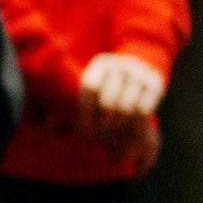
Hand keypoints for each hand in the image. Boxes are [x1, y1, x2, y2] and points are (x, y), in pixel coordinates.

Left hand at [78, 53, 164, 167]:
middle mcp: (119, 65)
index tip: (84, 131)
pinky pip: (143, 110)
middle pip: (108, 101)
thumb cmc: (108, 86)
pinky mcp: (155, 84)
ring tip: (112, 136)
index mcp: (99, 64)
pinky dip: (134, 124)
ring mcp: (138, 73)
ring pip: (126, 107)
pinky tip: (128, 131)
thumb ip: (69, 106)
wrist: (142, 66)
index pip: (89, 88)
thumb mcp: (91, 89)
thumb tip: (47, 124)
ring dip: (118, 127)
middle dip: (103, 124)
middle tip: (100, 138)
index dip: (85, 112)